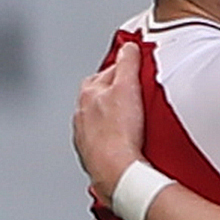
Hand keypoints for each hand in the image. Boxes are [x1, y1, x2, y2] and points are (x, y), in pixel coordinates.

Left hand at [71, 49, 145, 194]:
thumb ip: (127, 64)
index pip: (108, 71)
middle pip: (100, 94)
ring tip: (133, 120)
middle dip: (116, 91)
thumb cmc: (118, 134)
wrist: (116, 171)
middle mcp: (82, 113)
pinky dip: (113, 137)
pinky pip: (103, 139)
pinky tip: (127, 141)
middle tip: (136, 93)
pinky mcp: (93, 154)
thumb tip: (128, 48)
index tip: (136, 67)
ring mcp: (86, 134)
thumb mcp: (127, 88)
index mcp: (89, 93)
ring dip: (113, 115)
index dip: (124, 68)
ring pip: (100, 117)